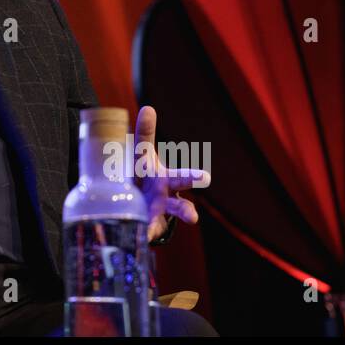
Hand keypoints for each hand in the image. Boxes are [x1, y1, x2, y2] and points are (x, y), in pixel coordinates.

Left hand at [133, 105, 209, 241]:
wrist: (139, 204)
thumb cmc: (143, 176)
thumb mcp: (141, 155)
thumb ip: (145, 134)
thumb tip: (149, 108)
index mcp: (165, 176)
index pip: (178, 173)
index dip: (190, 174)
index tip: (205, 177)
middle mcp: (166, 193)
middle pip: (179, 187)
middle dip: (190, 181)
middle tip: (204, 179)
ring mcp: (159, 211)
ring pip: (172, 212)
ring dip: (182, 213)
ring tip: (192, 217)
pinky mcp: (150, 226)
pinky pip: (150, 230)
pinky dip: (148, 232)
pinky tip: (146, 235)